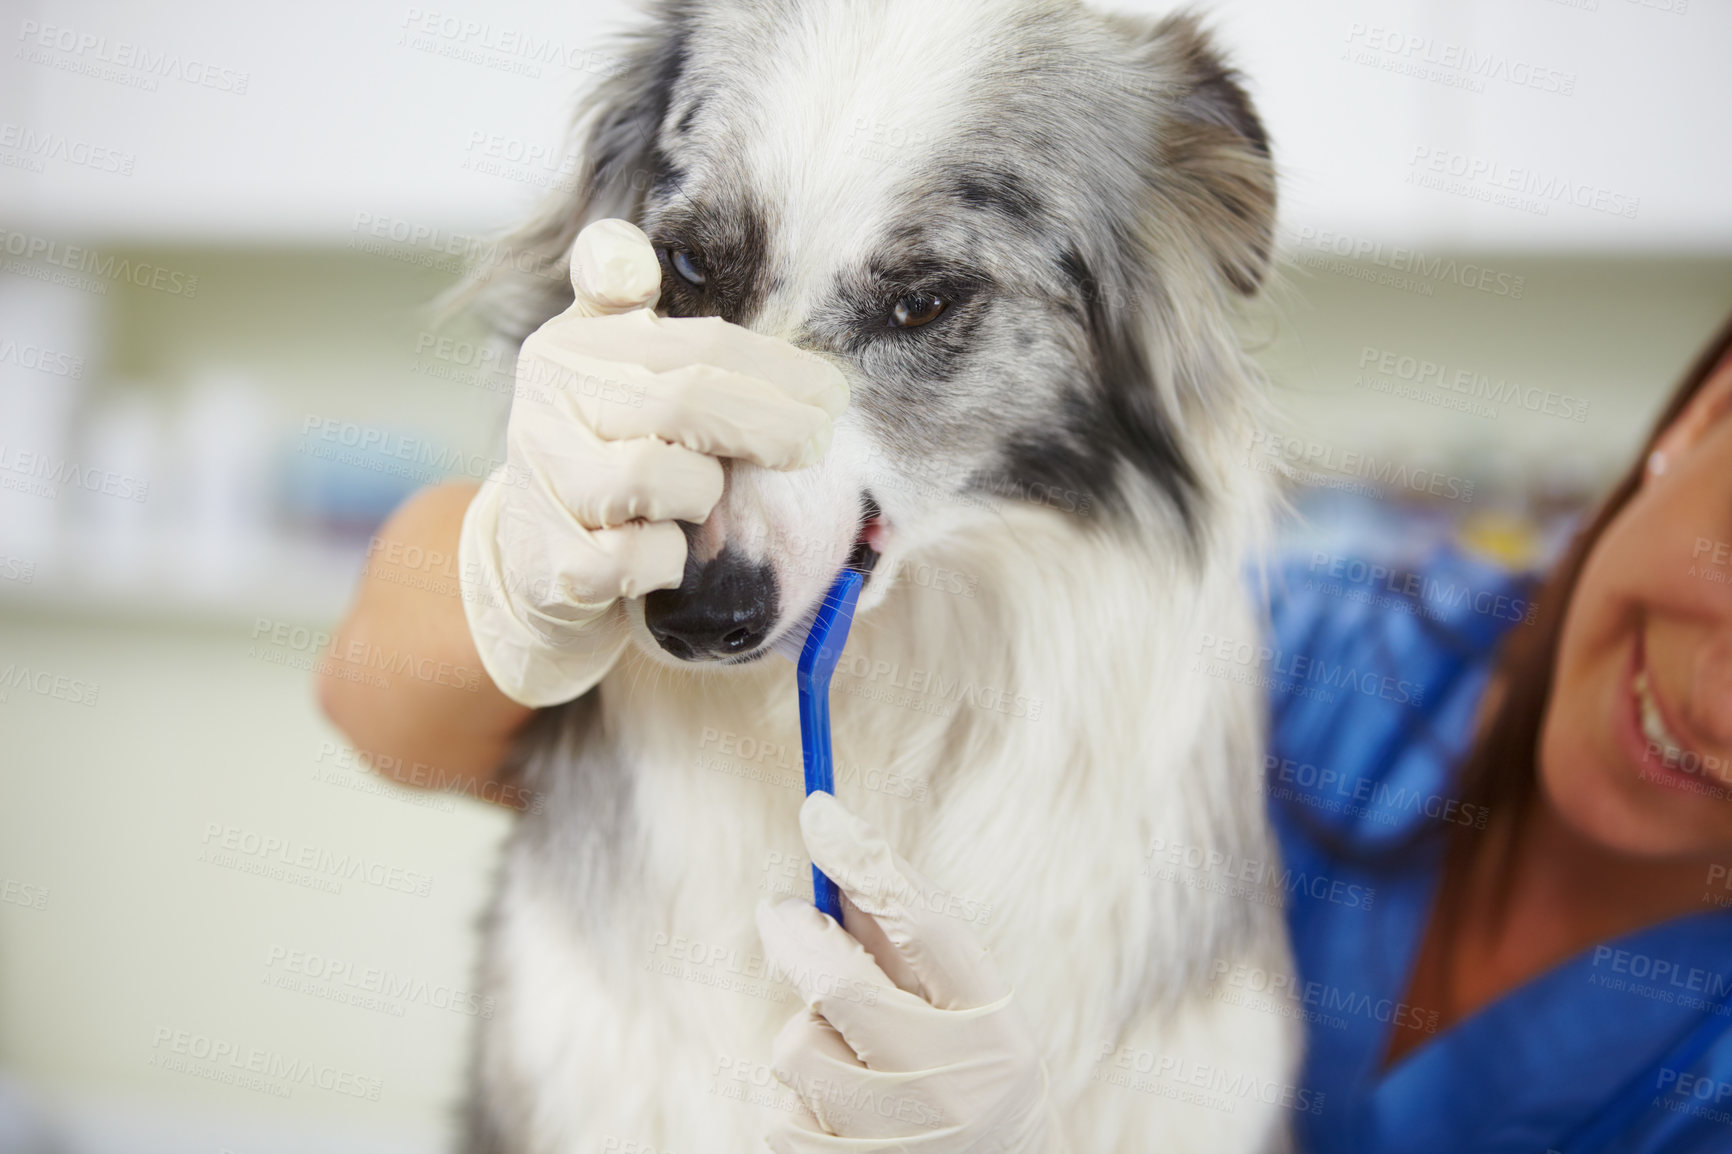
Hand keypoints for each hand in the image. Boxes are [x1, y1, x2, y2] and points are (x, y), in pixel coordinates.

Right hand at [458, 219, 849, 706]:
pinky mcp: (555, 565)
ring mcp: (546, 486)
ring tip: (701, 504)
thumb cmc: (599, 451)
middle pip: (686, 401)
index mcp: (571, 349)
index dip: (776, 369)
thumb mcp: (604, 366)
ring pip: (661, 480)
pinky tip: (669, 558)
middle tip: (813, 444)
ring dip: (702, 498)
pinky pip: (640, 558)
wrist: (537, 562)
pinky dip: (668, 562)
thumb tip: (623, 246)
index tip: (830, 392)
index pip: (696, 345)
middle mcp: (547, 407)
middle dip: (768, 424)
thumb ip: (619, 299)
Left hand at [755, 793, 1064, 1151]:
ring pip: (798, 1047)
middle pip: (841, 985)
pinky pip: (780, 1112)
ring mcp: (895, 1140)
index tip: (819, 812)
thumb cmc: (973, 1087)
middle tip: (779, 910)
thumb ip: (909, 949)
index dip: (866, 862)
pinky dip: (799, 1101)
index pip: (926, 926)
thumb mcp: (968, 1017)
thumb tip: (838, 864)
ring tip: (852, 1066)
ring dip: (808, 1037)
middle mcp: (952, 1089)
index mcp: (995, 1033)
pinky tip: (844, 1121)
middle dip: (795, 937)